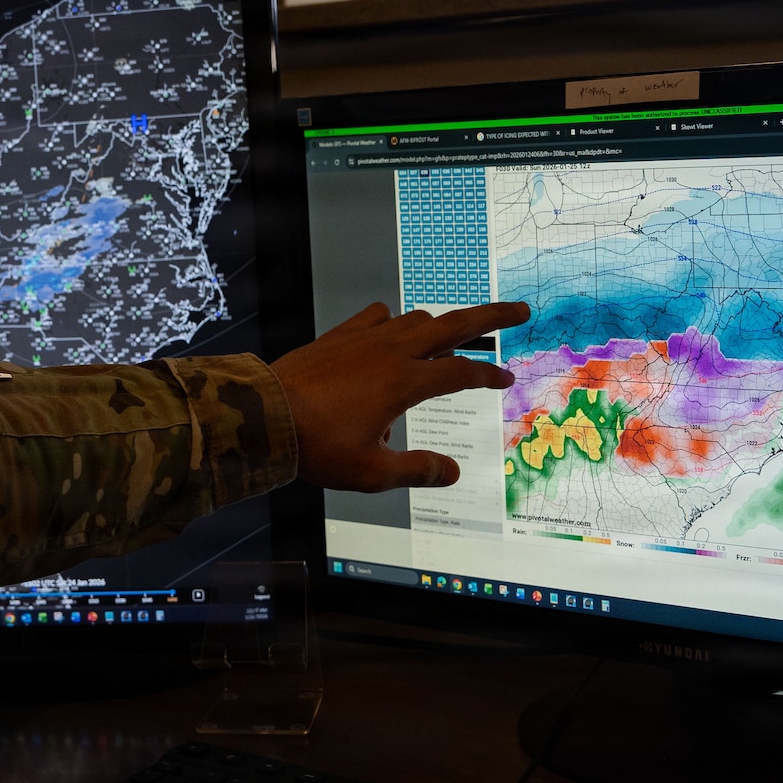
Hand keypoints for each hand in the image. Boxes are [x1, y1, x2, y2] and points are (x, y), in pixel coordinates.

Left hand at [270, 301, 527, 491]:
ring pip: (415, 320)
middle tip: (519, 309)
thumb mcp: (372, 472)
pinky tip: (393, 330)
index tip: (507, 380)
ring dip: (440, 326)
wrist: (263, 416)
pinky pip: (376, 317)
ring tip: (453, 338)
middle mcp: (390, 352)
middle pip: (453, 325)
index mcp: (404, 382)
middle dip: (491, 315)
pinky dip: (394, 321)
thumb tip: (452, 473)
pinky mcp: (338, 336)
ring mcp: (363, 338)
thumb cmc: (316, 446)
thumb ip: (417, 470)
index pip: (461, 374)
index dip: (488, 377)